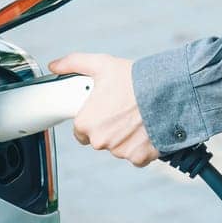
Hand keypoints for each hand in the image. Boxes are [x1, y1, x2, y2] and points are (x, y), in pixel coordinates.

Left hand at [48, 52, 159, 167]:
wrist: (167, 92)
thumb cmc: (133, 79)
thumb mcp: (101, 64)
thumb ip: (73, 64)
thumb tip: (54, 65)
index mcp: (86, 122)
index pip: (80, 129)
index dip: (91, 118)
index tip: (103, 110)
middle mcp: (100, 140)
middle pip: (99, 138)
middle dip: (108, 127)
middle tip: (122, 109)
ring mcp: (119, 151)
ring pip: (118, 147)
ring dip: (125, 137)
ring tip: (137, 116)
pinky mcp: (138, 158)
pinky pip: (135, 156)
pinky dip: (140, 146)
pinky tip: (146, 129)